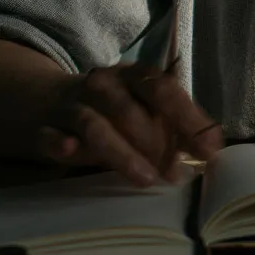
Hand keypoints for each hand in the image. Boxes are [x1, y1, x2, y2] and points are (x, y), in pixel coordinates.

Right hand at [39, 64, 224, 186]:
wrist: (45, 101)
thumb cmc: (110, 108)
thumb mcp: (142, 108)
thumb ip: (174, 126)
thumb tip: (211, 148)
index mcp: (133, 76)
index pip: (163, 90)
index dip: (187, 119)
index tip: (208, 149)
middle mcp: (102, 85)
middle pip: (130, 111)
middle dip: (156, 144)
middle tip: (175, 174)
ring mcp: (70, 105)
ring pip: (95, 125)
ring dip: (121, 153)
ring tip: (145, 178)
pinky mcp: (43, 128)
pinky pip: (50, 136)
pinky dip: (60, 142)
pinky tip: (69, 150)